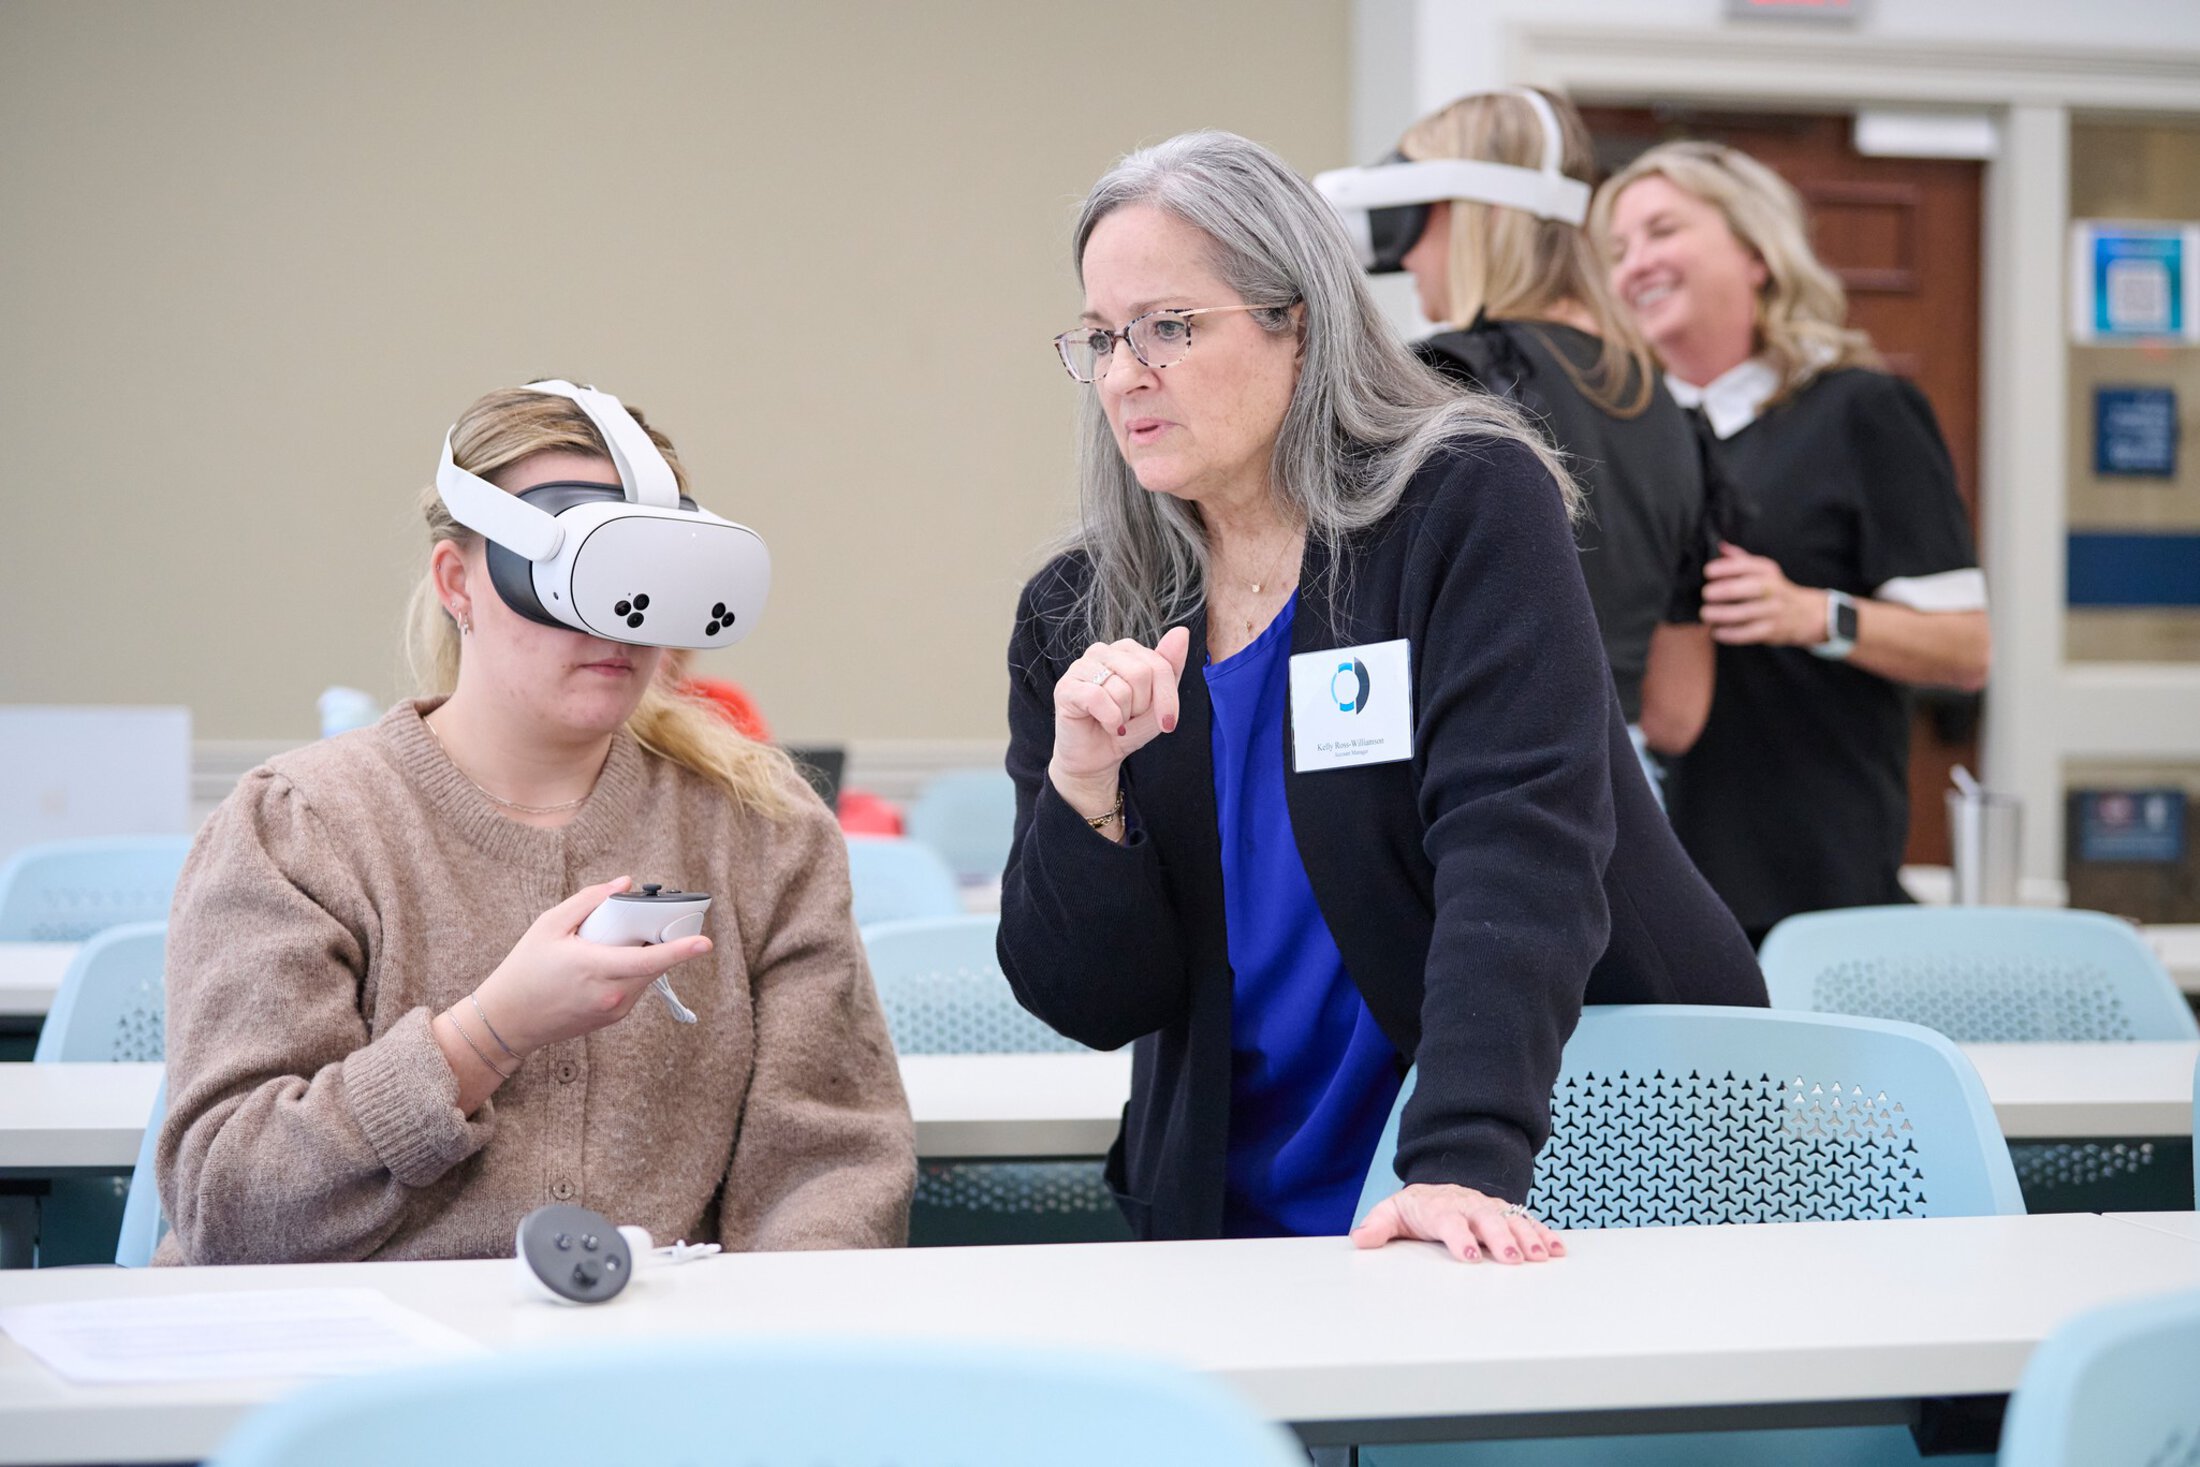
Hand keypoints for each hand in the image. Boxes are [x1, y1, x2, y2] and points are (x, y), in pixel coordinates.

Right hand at [470, 877, 711, 1055]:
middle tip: (646, 920)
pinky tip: (608, 961)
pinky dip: (632, 970)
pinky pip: (636, 987)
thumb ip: (589, 900)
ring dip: (644, 955)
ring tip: (612, 942)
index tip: (705, 943)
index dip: (680, 950)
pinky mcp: (613, 1017)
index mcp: (595, 968)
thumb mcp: (549, 925)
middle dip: (660, 940)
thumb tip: (625, 883)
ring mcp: (614, 1009)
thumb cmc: (525, 969)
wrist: (509, 1020)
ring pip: (647, 975)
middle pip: (655, 963)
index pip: (648, 959)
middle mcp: (611, 993)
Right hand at [1046, 626, 1191, 812]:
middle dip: (1142, 707)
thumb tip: (1181, 632)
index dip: (1167, 698)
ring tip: (1114, 720)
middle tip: (1129, 718)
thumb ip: (1170, 668)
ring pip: (1121, 688)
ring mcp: (1080, 666)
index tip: (1167, 722)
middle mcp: (1102, 651)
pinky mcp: (1065, 687)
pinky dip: (1109, 720)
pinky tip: (1105, 725)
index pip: (1159, 664)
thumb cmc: (1127, 728)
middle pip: (1141, 673)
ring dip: (1124, 716)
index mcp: (1125, 650)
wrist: (1097, 758)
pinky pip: (1098, 699)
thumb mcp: (1158, 703)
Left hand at [1350, 1184, 1566, 1263]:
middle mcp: (1469, 1206)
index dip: (1460, 1237)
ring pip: (1512, 1220)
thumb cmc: (1416, 1208)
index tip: (1468, 1255)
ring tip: (1541, 1257)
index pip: (1450, 1221)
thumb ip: (1377, 1226)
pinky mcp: (1506, 1215)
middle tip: (1513, 1259)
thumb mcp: (1392, 1213)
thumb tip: (1360, 1239)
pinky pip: (1528, 1222)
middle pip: (1487, 1220)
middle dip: (1501, 1239)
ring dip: (1528, 1237)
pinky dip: (1545, 1234)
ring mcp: (1490, 1209)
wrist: (1438, 1188)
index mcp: (1440, 1208)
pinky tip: (1558, 1250)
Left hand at [1700, 542, 1827, 646]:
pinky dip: (1729, 633)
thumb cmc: (1774, 589)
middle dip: (1723, 590)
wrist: (1805, 613)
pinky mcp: (1771, 630)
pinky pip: (1748, 633)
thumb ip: (1740, 559)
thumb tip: (1719, 546)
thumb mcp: (1762, 570)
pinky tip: (1717, 631)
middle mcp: (1772, 588)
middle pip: (1748, 587)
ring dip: (1721, 614)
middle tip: (1706, 594)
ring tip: (1706, 614)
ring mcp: (1773, 610)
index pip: (1746, 565)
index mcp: (1766, 570)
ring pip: (1745, 612)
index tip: (1708, 572)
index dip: (1725, 568)